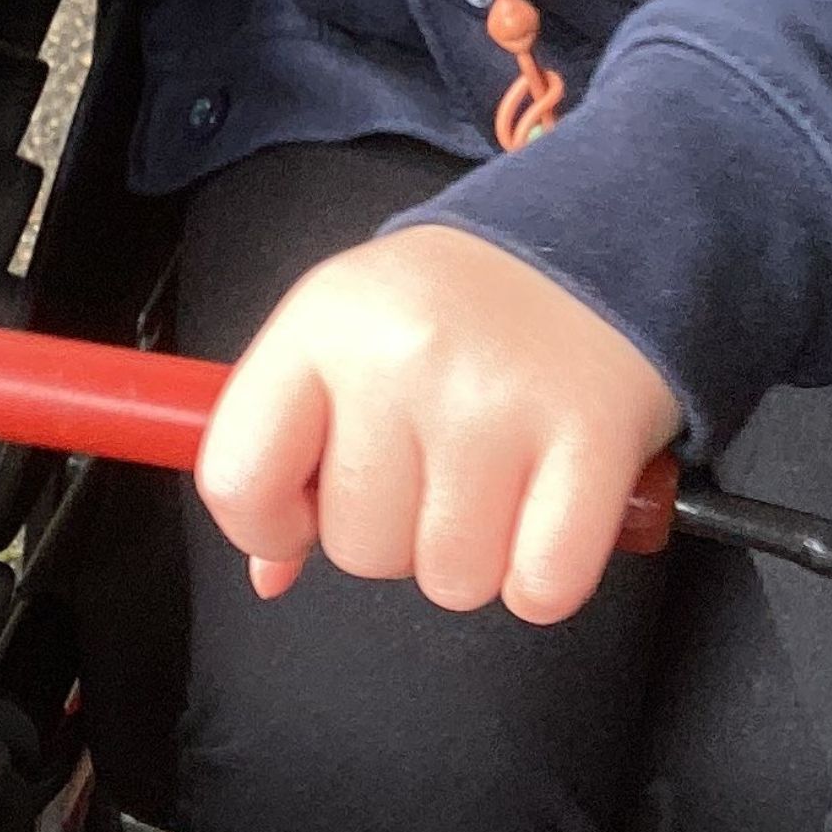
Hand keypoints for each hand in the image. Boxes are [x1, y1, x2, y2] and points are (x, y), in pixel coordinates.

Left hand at [195, 225, 680, 628]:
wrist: (594, 243)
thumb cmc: (455, 308)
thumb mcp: (347, 332)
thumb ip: (288, 442)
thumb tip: (267, 569)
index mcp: (325, 323)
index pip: (238, 478)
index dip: (266, 524)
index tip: (306, 510)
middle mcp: (405, 356)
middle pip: (358, 548)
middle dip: (394, 532)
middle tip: (435, 462)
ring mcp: (499, 400)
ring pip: (451, 580)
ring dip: (474, 554)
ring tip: (494, 476)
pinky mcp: (592, 438)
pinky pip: (539, 588)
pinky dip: (544, 574)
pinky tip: (546, 508)